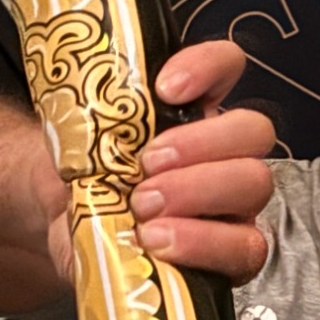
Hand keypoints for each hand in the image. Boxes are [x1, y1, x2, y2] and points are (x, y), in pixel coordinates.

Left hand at [44, 40, 274, 284]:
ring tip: (142, 208)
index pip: (226, 65)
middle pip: (254, 130)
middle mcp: (223, 151)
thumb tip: (87, 107)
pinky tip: (158, 242)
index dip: (208, 68)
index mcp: (191, 110)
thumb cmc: (80, 177)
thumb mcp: (76, 136)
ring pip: (256, 183)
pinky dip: (203, 243)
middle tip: (146, 166)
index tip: (165, 88)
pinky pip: (246, 248)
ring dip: (199, 191)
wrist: (64, 233)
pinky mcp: (229, 254)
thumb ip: (89, 115)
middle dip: (201, 144)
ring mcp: (234, 202)